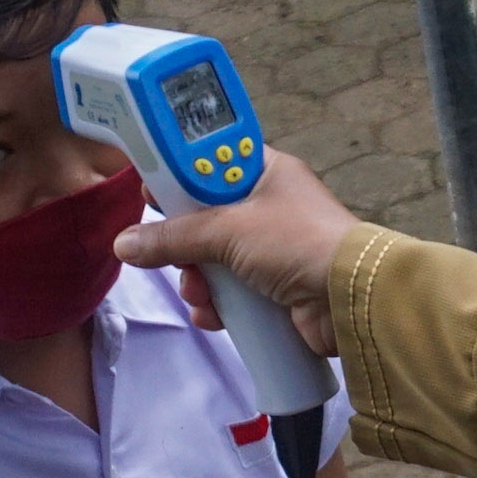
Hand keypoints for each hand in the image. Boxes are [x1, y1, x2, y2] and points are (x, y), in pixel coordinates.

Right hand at [114, 148, 365, 355]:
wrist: (351, 300)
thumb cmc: (296, 242)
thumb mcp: (228, 229)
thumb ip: (173, 236)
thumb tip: (125, 243)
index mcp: (266, 172)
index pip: (211, 161)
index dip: (180, 175)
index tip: (152, 191)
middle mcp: (270, 206)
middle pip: (205, 219)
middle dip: (185, 245)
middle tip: (177, 255)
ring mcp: (272, 250)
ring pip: (213, 261)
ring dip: (199, 281)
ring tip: (201, 295)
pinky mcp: (274, 289)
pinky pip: (230, 293)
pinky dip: (218, 305)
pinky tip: (214, 316)